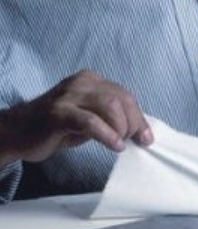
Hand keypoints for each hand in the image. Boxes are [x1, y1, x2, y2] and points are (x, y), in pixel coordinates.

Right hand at [0, 70, 152, 165]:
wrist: (20, 133)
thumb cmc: (58, 128)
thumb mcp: (91, 119)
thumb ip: (112, 119)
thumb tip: (141, 131)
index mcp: (92, 81)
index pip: (126, 95)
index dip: (140, 118)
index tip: (146, 138)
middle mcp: (82, 83)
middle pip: (122, 99)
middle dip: (134, 124)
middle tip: (134, 142)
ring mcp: (69, 96)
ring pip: (110, 106)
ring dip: (121, 129)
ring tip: (119, 144)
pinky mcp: (59, 112)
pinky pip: (91, 121)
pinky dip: (107, 135)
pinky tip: (115, 146)